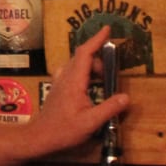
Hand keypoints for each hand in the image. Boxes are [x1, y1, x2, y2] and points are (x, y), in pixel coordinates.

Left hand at [35, 24, 128, 154]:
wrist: (39, 137)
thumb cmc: (63, 130)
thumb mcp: (90, 122)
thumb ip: (109, 109)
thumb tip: (126, 97)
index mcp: (74, 81)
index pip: (85, 53)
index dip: (96, 39)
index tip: (107, 29)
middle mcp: (65, 77)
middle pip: (82, 57)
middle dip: (98, 59)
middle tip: (110, 74)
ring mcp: (59, 82)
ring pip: (76, 64)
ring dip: (91, 65)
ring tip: (102, 79)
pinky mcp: (57, 88)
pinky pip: (71, 71)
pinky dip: (83, 71)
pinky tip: (88, 86)